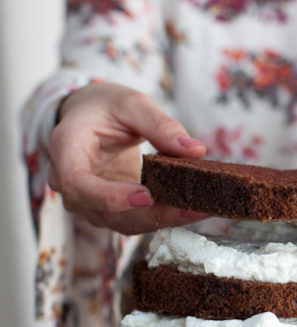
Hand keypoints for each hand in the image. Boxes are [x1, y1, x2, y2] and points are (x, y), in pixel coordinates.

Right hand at [47, 83, 206, 233]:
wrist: (89, 118)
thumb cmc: (103, 107)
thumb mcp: (131, 103)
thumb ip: (160, 125)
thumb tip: (195, 150)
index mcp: (66, 151)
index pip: (78, 185)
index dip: (111, 197)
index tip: (147, 195)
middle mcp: (71, 184)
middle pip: (106, 213)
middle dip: (152, 215)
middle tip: (192, 207)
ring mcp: (89, 202)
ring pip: (123, 222)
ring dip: (162, 220)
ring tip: (199, 208)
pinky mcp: (110, 210)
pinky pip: (135, 220)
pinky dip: (163, 217)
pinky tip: (191, 208)